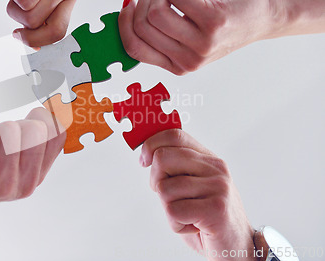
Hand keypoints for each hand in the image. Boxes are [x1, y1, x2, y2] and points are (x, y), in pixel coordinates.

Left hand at [0, 108, 65, 236]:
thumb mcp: (6, 160)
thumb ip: (30, 143)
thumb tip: (51, 110)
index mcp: (34, 178)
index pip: (58, 136)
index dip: (49, 114)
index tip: (39, 106)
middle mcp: (23, 184)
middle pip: (35, 128)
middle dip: (11, 126)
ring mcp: (2, 182)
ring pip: (8, 129)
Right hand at [118, 0, 282, 74]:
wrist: (263, 18)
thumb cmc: (223, 25)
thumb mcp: (189, 39)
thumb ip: (163, 36)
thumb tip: (127, 12)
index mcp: (176, 67)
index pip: (133, 48)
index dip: (123, 23)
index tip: (128, 4)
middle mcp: (188, 60)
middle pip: (142, 26)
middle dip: (144, 0)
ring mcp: (201, 43)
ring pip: (156, 12)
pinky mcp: (213, 22)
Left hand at [140, 129, 255, 260]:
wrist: (237, 246)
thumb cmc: (208, 217)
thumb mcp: (193, 185)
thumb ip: (176, 168)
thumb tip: (147, 154)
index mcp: (209, 159)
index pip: (175, 135)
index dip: (151, 144)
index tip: (143, 160)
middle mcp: (216, 169)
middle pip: (162, 158)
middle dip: (156, 181)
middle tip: (170, 198)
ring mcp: (218, 188)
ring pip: (164, 189)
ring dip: (168, 209)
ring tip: (188, 215)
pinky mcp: (215, 210)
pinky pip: (173, 211)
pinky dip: (176, 224)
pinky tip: (193, 227)